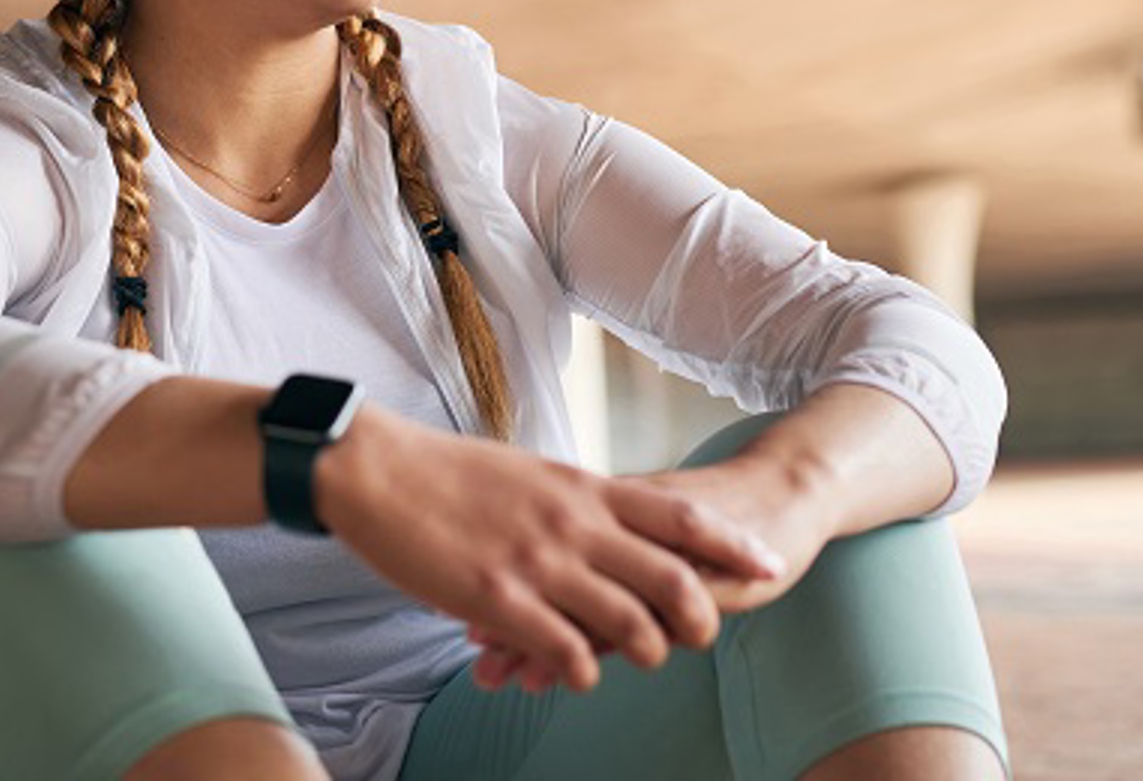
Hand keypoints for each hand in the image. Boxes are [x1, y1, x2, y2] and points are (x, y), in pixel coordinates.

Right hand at [315, 406, 789, 694]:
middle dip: (699, 619)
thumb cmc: (446, 470)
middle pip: (672, 580)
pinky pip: (568, 654)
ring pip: (629, 627)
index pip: (681, 516)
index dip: (733, 545)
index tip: (768, 566)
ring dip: (642, 652)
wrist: (375, 470)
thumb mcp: (530, 472)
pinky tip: (571, 669)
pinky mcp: (497, 600)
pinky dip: (581, 671)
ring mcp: (538, 564)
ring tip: (633, 657)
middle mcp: (572, 525)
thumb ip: (575, 500)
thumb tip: (608, 521)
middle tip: (696, 637)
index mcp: (581, 487)